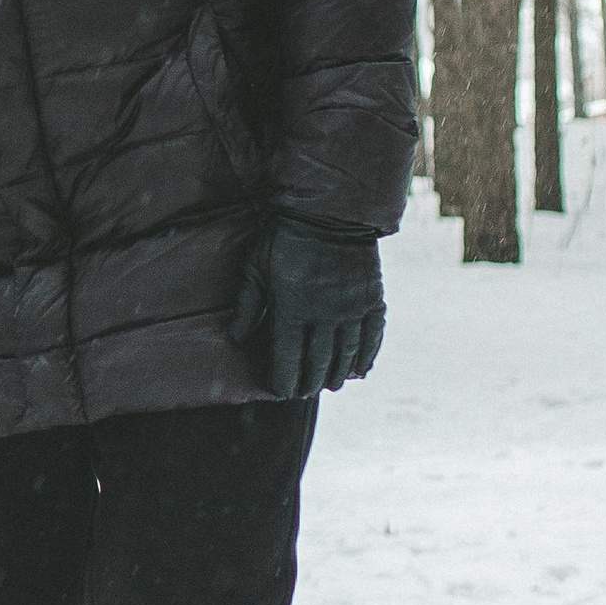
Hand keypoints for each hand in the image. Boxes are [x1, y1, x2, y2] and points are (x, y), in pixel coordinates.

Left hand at [231, 217, 384, 399]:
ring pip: (346, 354)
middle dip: (310, 382)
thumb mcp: (256, 268)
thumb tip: (234, 337)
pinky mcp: (372, 299)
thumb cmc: (284, 239)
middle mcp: (324, 314)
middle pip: (318, 362)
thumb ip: (246, 304)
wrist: (329, 211)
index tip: (281, 391)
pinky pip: (372, 337)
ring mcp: (351, 308)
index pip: (288, 358)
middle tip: (304, 393)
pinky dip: (367, 357)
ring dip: (337, 375)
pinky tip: (360, 371)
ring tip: (330, 386)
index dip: (284, 380)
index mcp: (291, 309)